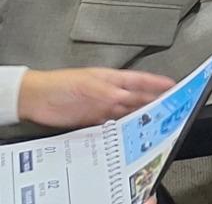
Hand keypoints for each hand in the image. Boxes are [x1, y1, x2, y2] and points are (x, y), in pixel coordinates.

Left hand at [16, 67, 174, 127]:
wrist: (36, 99)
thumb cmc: (60, 84)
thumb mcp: (89, 85)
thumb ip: (110, 91)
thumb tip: (129, 96)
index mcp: (113, 79)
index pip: (141, 80)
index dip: (158, 83)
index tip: (174, 86)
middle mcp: (109, 93)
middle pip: (137, 98)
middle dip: (154, 102)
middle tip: (170, 107)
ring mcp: (101, 107)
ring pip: (126, 112)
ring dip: (139, 117)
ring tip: (153, 122)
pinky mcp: (91, 120)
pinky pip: (112, 125)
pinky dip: (121, 129)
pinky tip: (127, 132)